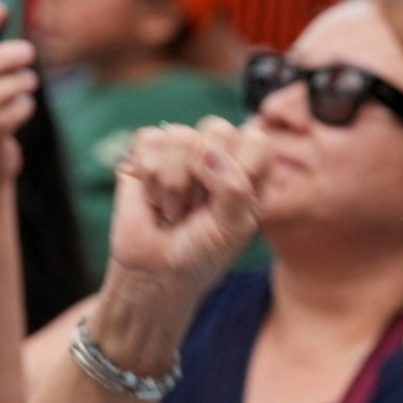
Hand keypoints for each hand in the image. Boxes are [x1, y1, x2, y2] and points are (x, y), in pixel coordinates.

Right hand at [108, 117, 271, 301]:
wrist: (156, 272)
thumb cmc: (203, 252)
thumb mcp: (234, 227)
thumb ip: (234, 188)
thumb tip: (208, 152)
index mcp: (249, 168)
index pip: (256, 140)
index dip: (242, 170)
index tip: (230, 206)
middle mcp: (217, 152)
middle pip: (218, 129)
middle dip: (205, 179)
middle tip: (198, 210)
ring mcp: (181, 149)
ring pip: (181, 136)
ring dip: (176, 185)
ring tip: (175, 210)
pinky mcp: (146, 151)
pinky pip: (150, 139)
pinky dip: (151, 176)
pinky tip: (153, 197)